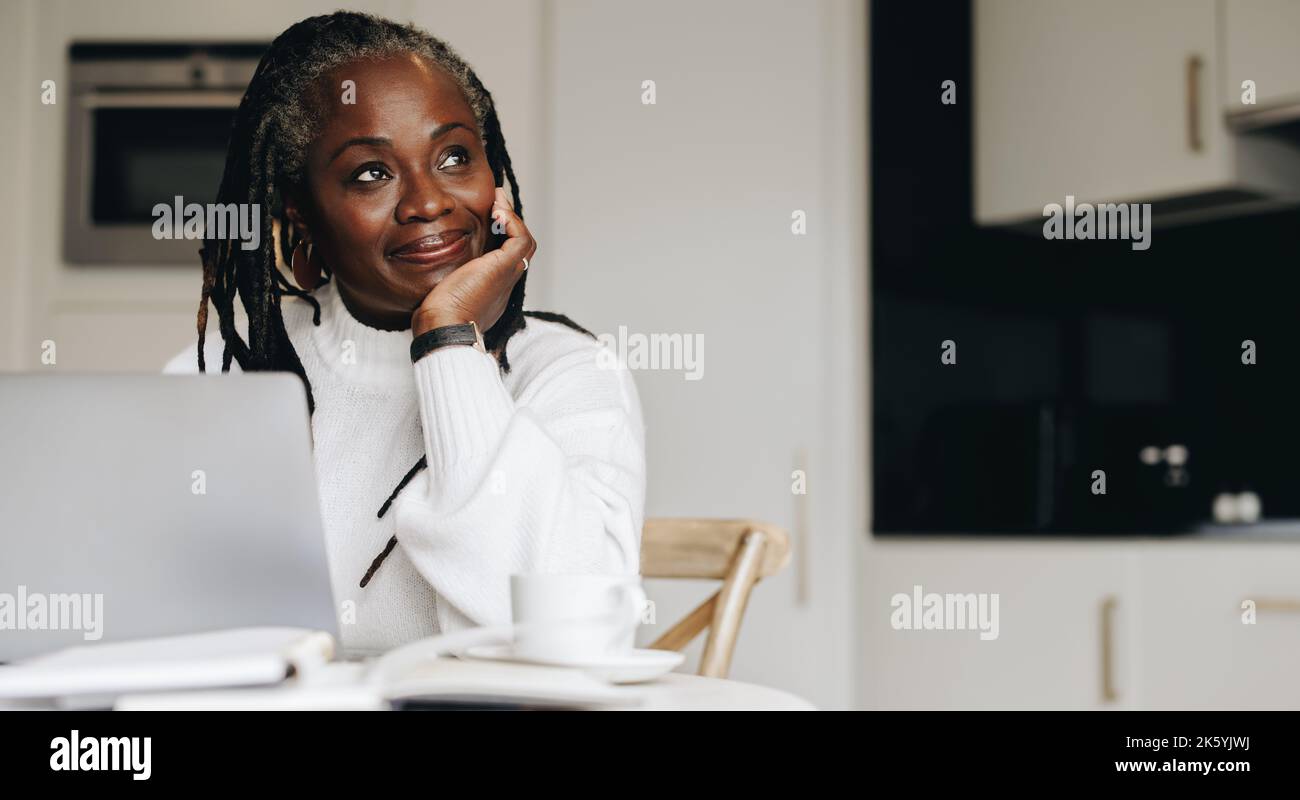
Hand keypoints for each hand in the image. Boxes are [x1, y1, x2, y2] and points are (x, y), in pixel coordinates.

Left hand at [410, 187, 534, 336]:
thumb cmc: (436, 316)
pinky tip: (496, 212)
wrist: (444, 326)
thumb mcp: (441, 290)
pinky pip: (521, 239)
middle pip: (518, 248)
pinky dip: (512, 222)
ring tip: (497, 201)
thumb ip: (442, 276)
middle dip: (508, 223)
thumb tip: (426, 261)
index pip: (503, 258)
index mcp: (491, 289)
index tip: (486, 217)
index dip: (499, 236)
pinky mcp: (504, 268)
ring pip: (525, 243)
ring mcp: (508, 276)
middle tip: (495, 202)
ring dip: (512, 218)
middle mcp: (504, 283)